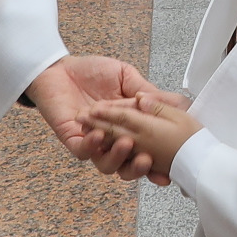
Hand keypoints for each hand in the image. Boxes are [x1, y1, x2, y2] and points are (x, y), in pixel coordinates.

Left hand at [24, 55, 187, 181]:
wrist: (62, 67)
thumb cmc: (93, 71)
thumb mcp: (126, 77)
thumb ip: (145, 91)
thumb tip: (175, 102)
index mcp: (129, 128)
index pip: (146, 149)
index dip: (158, 161)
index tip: (169, 168)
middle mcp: (112, 141)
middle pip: (128, 166)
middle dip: (139, 168)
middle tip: (147, 161)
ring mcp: (93, 143)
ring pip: (106, 164)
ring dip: (117, 156)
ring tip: (126, 142)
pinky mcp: (73, 140)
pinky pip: (83, 151)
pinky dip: (92, 145)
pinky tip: (99, 134)